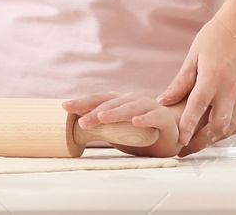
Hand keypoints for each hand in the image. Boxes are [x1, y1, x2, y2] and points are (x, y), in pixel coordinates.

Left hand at [62, 92, 183, 158]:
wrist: (170, 136)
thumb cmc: (139, 133)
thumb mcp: (116, 132)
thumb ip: (100, 128)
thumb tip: (75, 128)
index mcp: (119, 102)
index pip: (98, 100)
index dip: (82, 102)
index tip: (65, 106)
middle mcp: (132, 100)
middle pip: (111, 104)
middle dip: (94, 111)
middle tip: (81, 120)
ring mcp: (148, 107)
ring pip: (130, 108)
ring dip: (115, 112)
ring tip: (102, 117)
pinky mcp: (163, 117)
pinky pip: (153, 117)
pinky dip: (144, 118)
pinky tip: (135, 121)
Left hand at [156, 15, 235, 155]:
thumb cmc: (216, 37)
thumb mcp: (194, 56)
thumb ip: (180, 82)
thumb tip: (163, 101)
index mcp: (214, 75)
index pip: (199, 105)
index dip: (188, 125)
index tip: (179, 141)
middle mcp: (231, 87)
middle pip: (217, 123)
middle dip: (200, 141)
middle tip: (184, 149)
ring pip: (229, 126)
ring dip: (212, 139)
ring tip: (196, 144)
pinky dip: (227, 131)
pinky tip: (213, 133)